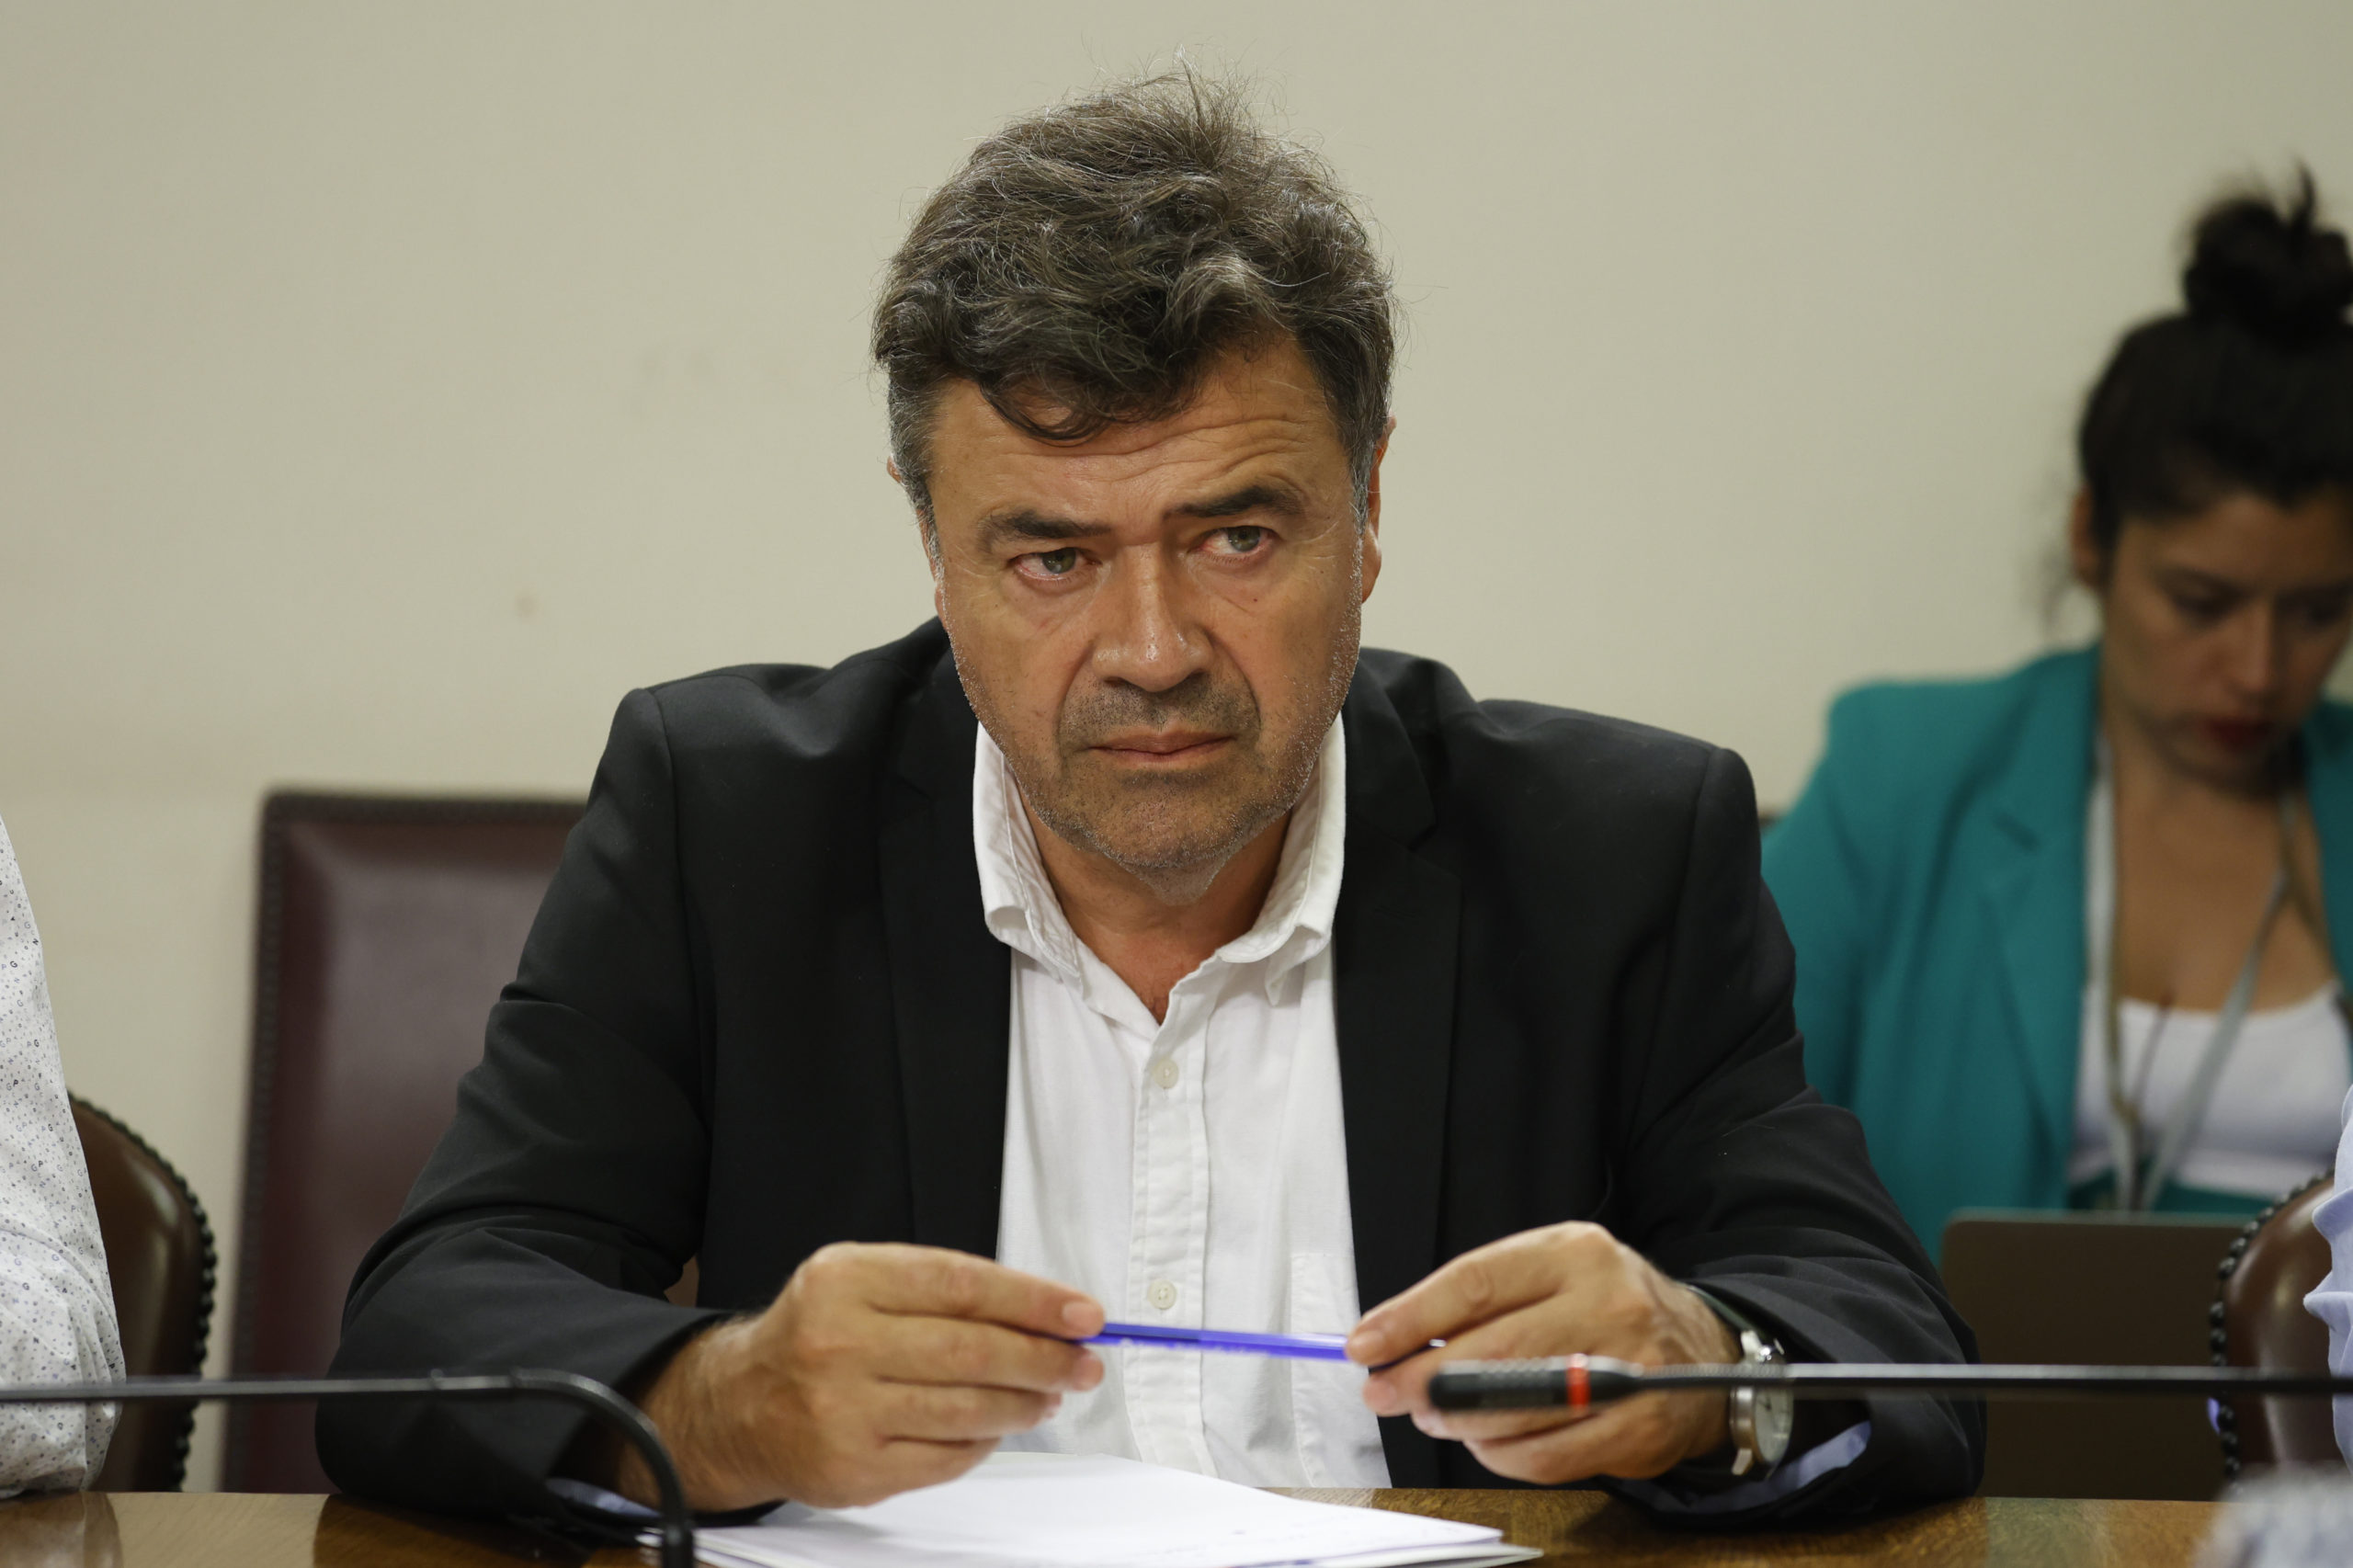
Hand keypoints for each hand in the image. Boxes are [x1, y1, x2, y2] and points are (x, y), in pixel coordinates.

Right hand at [612, 1243, 1104, 1509]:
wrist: (741, 1404)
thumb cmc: (820, 1334)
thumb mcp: (865, 1281)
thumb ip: (944, 1287)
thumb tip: (1045, 1313)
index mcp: (846, 1281)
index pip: (962, 1285)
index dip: (1034, 1300)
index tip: (1083, 1314)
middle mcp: (839, 1344)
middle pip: (971, 1351)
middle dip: (1044, 1358)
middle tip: (1084, 1363)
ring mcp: (842, 1412)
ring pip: (966, 1410)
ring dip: (1024, 1403)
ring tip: (1049, 1395)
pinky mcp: (851, 1470)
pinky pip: (945, 1458)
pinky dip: (984, 1442)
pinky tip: (997, 1427)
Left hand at [1346, 1222, 1737, 1483]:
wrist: (1700, 1349)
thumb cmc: (1602, 1309)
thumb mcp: (1550, 1275)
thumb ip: (1481, 1304)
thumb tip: (1394, 1342)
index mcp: (1573, 1252)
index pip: (1475, 1282)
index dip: (1410, 1317)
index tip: (1366, 1343)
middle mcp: (1608, 1302)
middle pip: (1490, 1349)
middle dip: (1421, 1379)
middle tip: (1385, 1391)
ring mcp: (1629, 1367)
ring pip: (1513, 1409)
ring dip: (1456, 1422)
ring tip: (1434, 1417)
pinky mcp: (1640, 1428)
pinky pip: (1545, 1457)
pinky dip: (1500, 1457)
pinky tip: (1486, 1443)